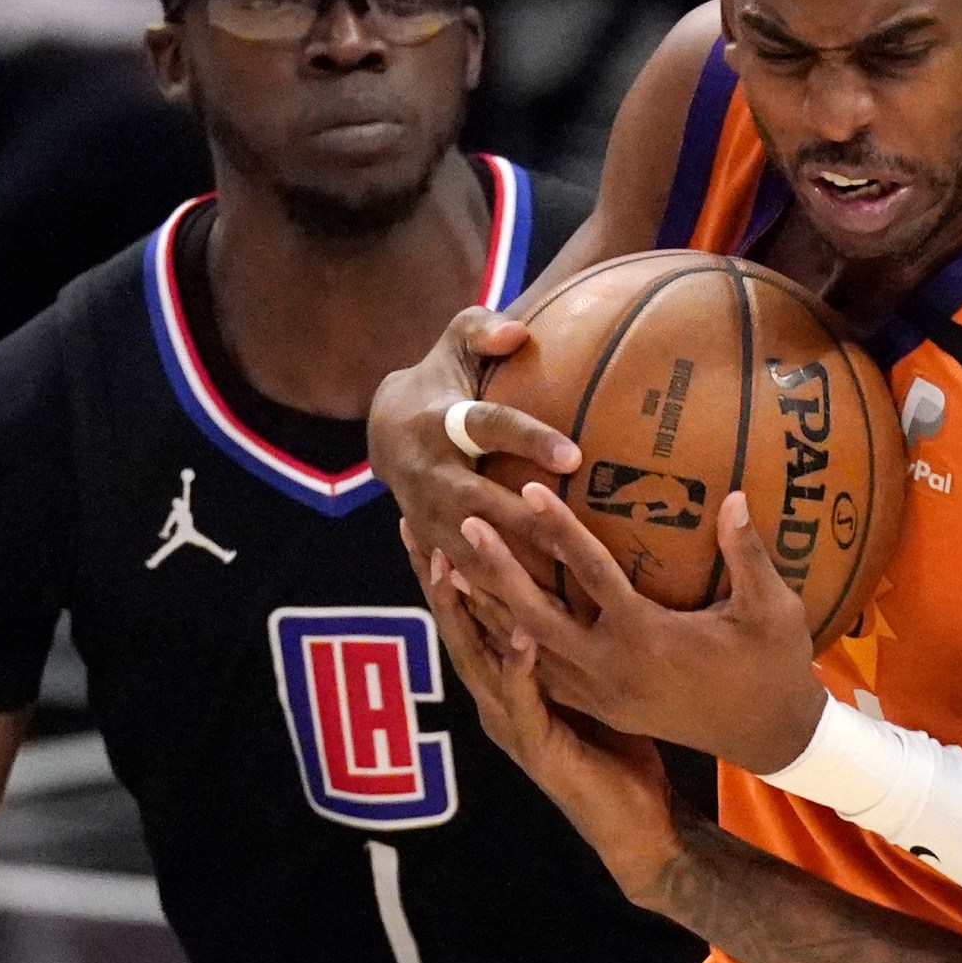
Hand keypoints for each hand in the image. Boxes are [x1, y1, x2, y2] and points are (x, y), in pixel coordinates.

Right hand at [369, 307, 582, 591]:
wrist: (383, 424)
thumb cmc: (442, 374)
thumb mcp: (454, 340)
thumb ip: (482, 329)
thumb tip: (517, 330)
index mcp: (435, 421)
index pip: (487, 427)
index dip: (529, 439)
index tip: (574, 456)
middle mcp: (424, 473)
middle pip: (481, 502)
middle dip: (526, 525)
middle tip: (578, 545)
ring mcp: (422, 514)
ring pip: (468, 551)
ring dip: (507, 576)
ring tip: (556, 603)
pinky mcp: (427, 543)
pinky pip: (457, 578)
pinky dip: (487, 603)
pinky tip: (525, 633)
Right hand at [407, 526, 682, 901]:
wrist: (641, 827)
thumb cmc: (622, 749)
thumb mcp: (598, 678)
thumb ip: (586, 632)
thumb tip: (594, 573)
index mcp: (509, 680)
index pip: (471, 614)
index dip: (447, 569)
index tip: (431, 516)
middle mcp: (499, 699)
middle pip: (458, 628)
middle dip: (434, 578)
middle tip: (414, 524)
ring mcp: (513, 725)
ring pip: (477, 659)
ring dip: (462, 611)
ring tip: (450, 562)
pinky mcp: (539, 750)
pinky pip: (525, 702)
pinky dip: (520, 667)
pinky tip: (521, 634)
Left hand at [453, 485, 828, 773]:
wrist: (772, 736)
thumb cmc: (776, 668)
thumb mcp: (772, 611)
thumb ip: (747, 554)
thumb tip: (733, 497)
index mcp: (648, 640)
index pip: (592, 575)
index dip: (559, 530)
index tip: (528, 490)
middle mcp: (612, 670)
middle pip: (534, 616)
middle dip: (495, 570)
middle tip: (462, 524)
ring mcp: (602, 694)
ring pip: (527, 650)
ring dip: (489, 610)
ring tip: (451, 566)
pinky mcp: (604, 707)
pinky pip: (542, 673)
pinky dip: (510, 643)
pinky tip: (490, 617)